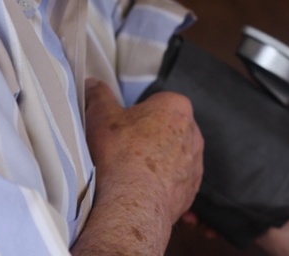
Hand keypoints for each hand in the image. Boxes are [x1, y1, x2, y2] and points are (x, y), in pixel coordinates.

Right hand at [73, 80, 203, 254]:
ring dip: (157, 160)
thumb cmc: (120, 155)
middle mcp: (193, 132)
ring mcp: (195, 162)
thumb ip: (98, 94)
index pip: (156, 102)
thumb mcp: (101, 116)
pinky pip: (176, 180)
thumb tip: (92, 84)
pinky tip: (142, 188)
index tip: (122, 127)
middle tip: (124, 148)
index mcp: (177, 107)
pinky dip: (162, 183)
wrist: (133, 203)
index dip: (136, 114)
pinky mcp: (192, 188)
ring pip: (173, 155)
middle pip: (166, 128)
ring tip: (132, 171)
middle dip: (149, 136)